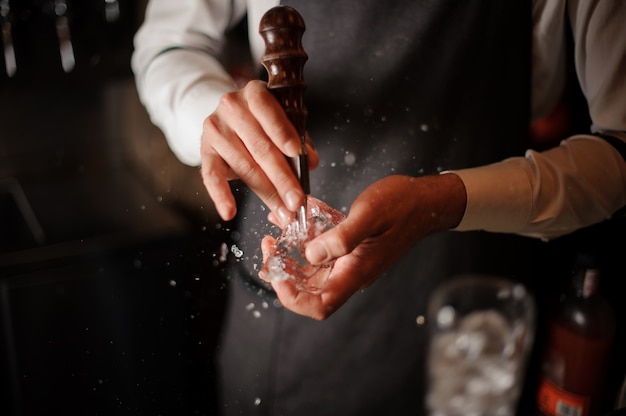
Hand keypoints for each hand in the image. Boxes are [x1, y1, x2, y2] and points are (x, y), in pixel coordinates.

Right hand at [200, 80, 318, 220]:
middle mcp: (232, 107)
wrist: (228, 118)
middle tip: (297, 200)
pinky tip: (229, 212)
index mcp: (255, 94)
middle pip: (260, 147)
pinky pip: (211, 176)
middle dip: (282, 178)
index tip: (297, 154)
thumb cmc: (262, 121)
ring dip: (265, 193)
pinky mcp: (205, 150)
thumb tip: (310, 162)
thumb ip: (299, 139)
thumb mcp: (283, 122)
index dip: (283, 133)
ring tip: (282, 211)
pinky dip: (221, 196)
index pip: (269, 112)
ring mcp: (215, 129)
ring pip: (244, 166)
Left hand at [267, 173, 466, 319]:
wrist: (425, 201)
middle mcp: (351, 272)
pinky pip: (322, 250)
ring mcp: (350, 261)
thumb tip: (311, 255)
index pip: (319, 305)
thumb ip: (342, 238)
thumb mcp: (369, 215)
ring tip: (278, 228)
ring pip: (312, 269)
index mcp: (356, 272)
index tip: (275, 271)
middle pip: (310, 291)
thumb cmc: (402, 205)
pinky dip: (305, 237)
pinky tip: (295, 218)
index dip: (292, 297)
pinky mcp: (350, 248)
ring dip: (292, 254)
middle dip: (285, 272)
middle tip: (270, 245)